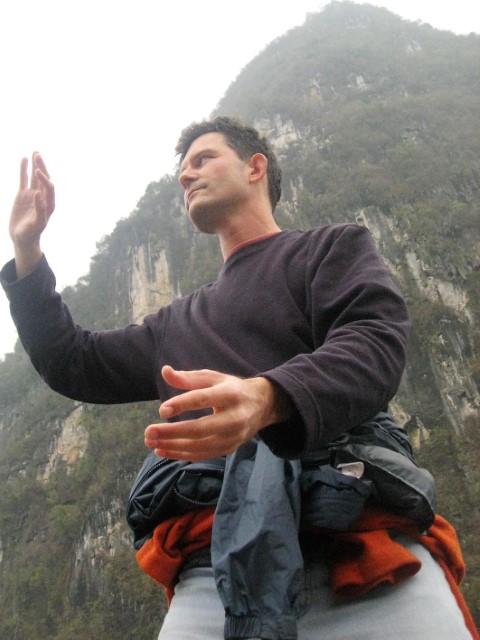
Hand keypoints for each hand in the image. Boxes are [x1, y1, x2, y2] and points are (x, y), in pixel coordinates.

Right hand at [9, 152, 54, 278]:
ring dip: (36, 166)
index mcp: (49, 204)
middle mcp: (43, 197)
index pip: (49, 187)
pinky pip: (24, 180)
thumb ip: (40, 210)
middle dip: (42, 167)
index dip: (45, 179)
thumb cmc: (31, 234)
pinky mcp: (23, 195)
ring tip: (36, 152)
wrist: (22, 238)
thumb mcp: (37, 224)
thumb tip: (39, 194)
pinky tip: (24, 159)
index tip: (38, 172)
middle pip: (44, 179)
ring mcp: (33, 195)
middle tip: (38, 154)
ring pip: (34, 177)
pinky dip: (24, 170)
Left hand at [144, 365, 292, 460]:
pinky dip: (180, 455)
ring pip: (199, 446)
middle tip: (148, 431)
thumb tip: (165, 371)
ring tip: (150, 442)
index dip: (182, 405)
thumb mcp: (213, 377)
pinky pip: (202, 455)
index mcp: (230, 394)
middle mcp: (234, 417)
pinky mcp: (229, 449)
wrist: (262, 406)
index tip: (161, 410)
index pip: (204, 399)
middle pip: (200, 429)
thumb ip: (188, 378)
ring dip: (172, 446)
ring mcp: (233, 436)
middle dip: (172, 432)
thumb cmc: (232, 388)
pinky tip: (162, 451)